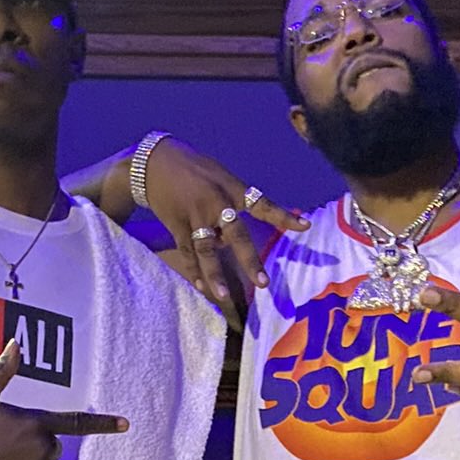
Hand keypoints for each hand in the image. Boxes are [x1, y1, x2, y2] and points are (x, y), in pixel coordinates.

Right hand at [139, 139, 307, 307]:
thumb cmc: (193, 170)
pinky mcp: (177, 225)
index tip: (305, 227)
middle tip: (262, 283)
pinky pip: (188, 253)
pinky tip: (202, 287)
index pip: (263, 204)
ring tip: (223, 296)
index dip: (284, 216)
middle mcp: (216, 203)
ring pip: (207, 250)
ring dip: (215, 275)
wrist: (153, 162)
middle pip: (236, 235)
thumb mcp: (219, 176)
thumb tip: (232, 241)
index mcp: (232, 188)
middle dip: (249, 260)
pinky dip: (194, 271)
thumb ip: (233, 204)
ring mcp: (196, 215)